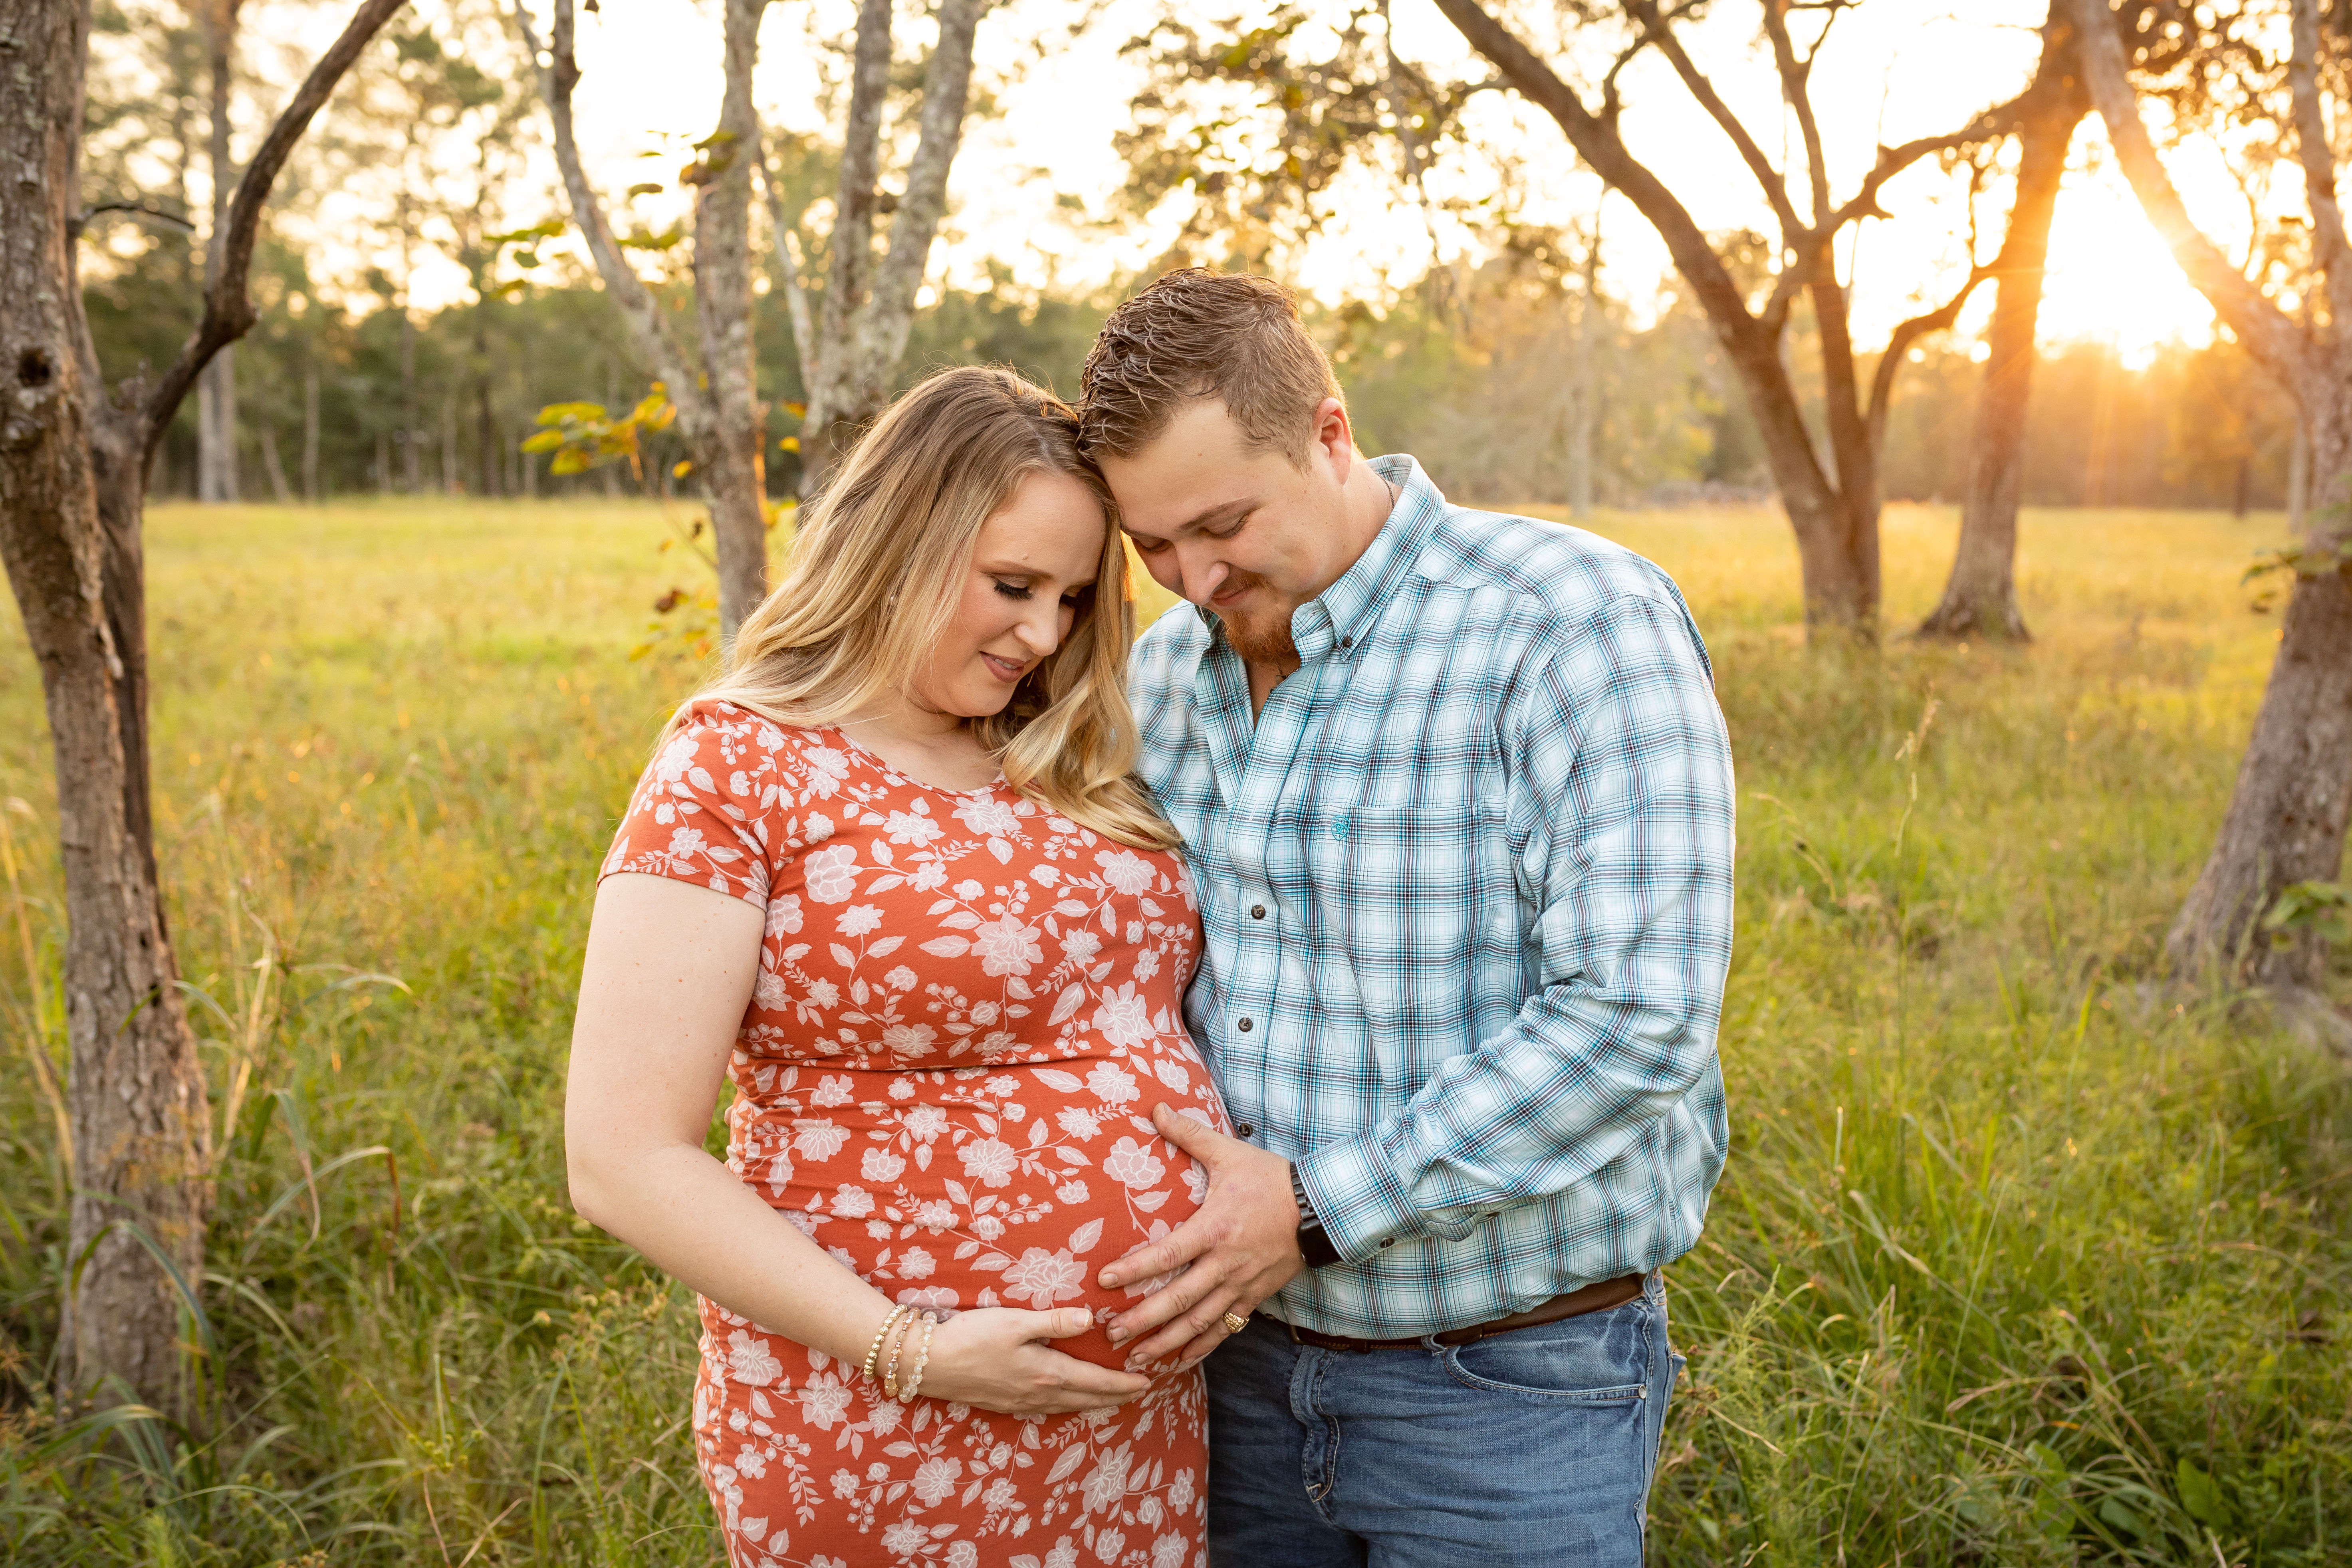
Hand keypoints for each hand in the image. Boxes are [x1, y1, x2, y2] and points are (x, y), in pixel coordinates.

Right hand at [910, 1307, 1151, 1416]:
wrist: (928, 1363)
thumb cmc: (971, 1337)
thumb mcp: (1016, 1322)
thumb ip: (1055, 1322)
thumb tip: (1092, 1320)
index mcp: (1047, 1373)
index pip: (1095, 1381)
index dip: (1123, 1383)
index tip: (1147, 1383)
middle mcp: (1038, 1394)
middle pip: (1087, 1399)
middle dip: (1116, 1396)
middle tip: (1140, 1393)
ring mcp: (1020, 1403)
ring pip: (1068, 1406)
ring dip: (1093, 1402)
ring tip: (1111, 1398)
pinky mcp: (1004, 1404)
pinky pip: (1048, 1409)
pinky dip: (1067, 1405)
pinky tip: (1065, 1401)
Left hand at [1098, 1102, 1303, 1372]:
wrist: (1321, 1207)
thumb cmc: (1270, 1179)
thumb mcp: (1229, 1153)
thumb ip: (1189, 1134)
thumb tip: (1155, 1109)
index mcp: (1214, 1229)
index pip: (1167, 1254)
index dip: (1135, 1269)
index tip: (1104, 1281)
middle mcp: (1225, 1264)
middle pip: (1178, 1300)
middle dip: (1142, 1321)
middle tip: (1110, 1334)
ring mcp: (1240, 1286)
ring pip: (1198, 1323)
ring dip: (1165, 1344)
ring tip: (1134, 1359)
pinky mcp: (1253, 1298)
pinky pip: (1223, 1330)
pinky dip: (1199, 1349)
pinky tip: (1176, 1364)